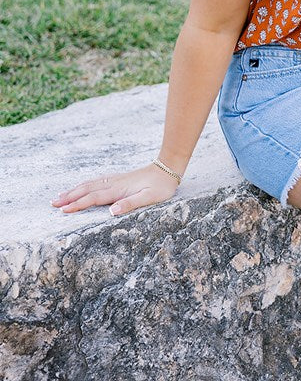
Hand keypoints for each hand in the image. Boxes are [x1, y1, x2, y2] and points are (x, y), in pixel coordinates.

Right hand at [51, 164, 178, 216]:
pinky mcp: (118, 179)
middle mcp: (114, 183)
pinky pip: (96, 182)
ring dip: (74, 190)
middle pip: (87, 190)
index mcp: (118, 190)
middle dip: (69, 197)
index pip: (93, 198)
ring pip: (90, 185)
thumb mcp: (149, 198)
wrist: (168, 169)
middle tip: (53, 203)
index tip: (63, 211)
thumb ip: (130, 204)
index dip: (78, 205)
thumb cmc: (160, 186)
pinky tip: (81, 187)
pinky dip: (84, 185)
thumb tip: (111, 212)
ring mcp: (115, 180)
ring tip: (60, 196)